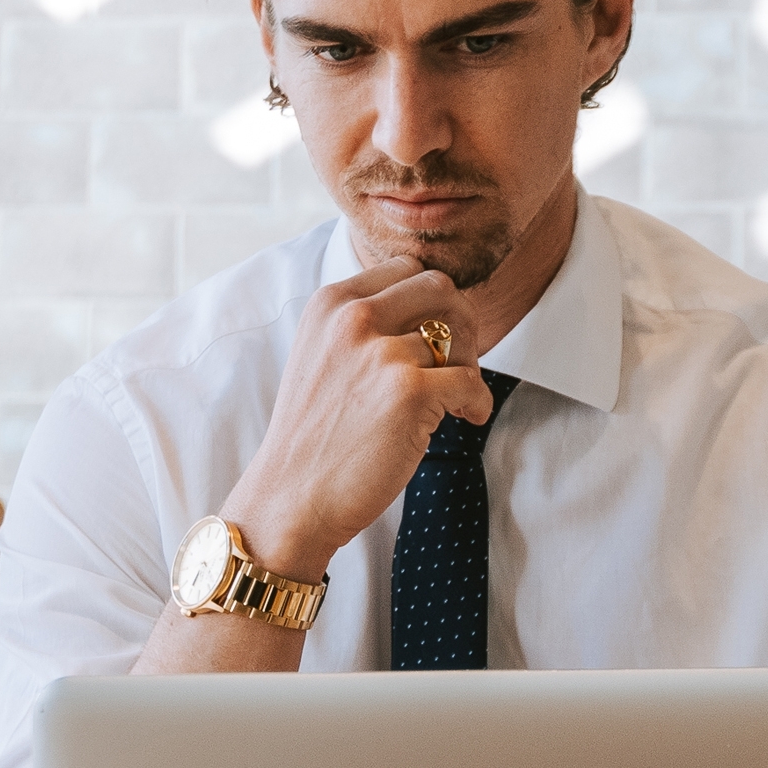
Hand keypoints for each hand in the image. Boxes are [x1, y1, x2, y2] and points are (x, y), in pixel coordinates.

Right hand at [224, 259, 492, 578]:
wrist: (291, 497)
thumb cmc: (313, 439)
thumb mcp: (322, 357)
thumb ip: (362, 327)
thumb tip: (432, 314)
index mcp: (330, 303)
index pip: (406, 271)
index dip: (432, 303)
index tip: (435, 337)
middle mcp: (353, 317)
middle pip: (440, 289)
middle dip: (460, 323)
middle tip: (458, 362)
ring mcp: (381, 352)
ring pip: (457, 341)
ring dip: (466, 371)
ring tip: (452, 402)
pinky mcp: (408, 391)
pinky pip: (472, 382)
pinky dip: (477, 403)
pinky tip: (465, 418)